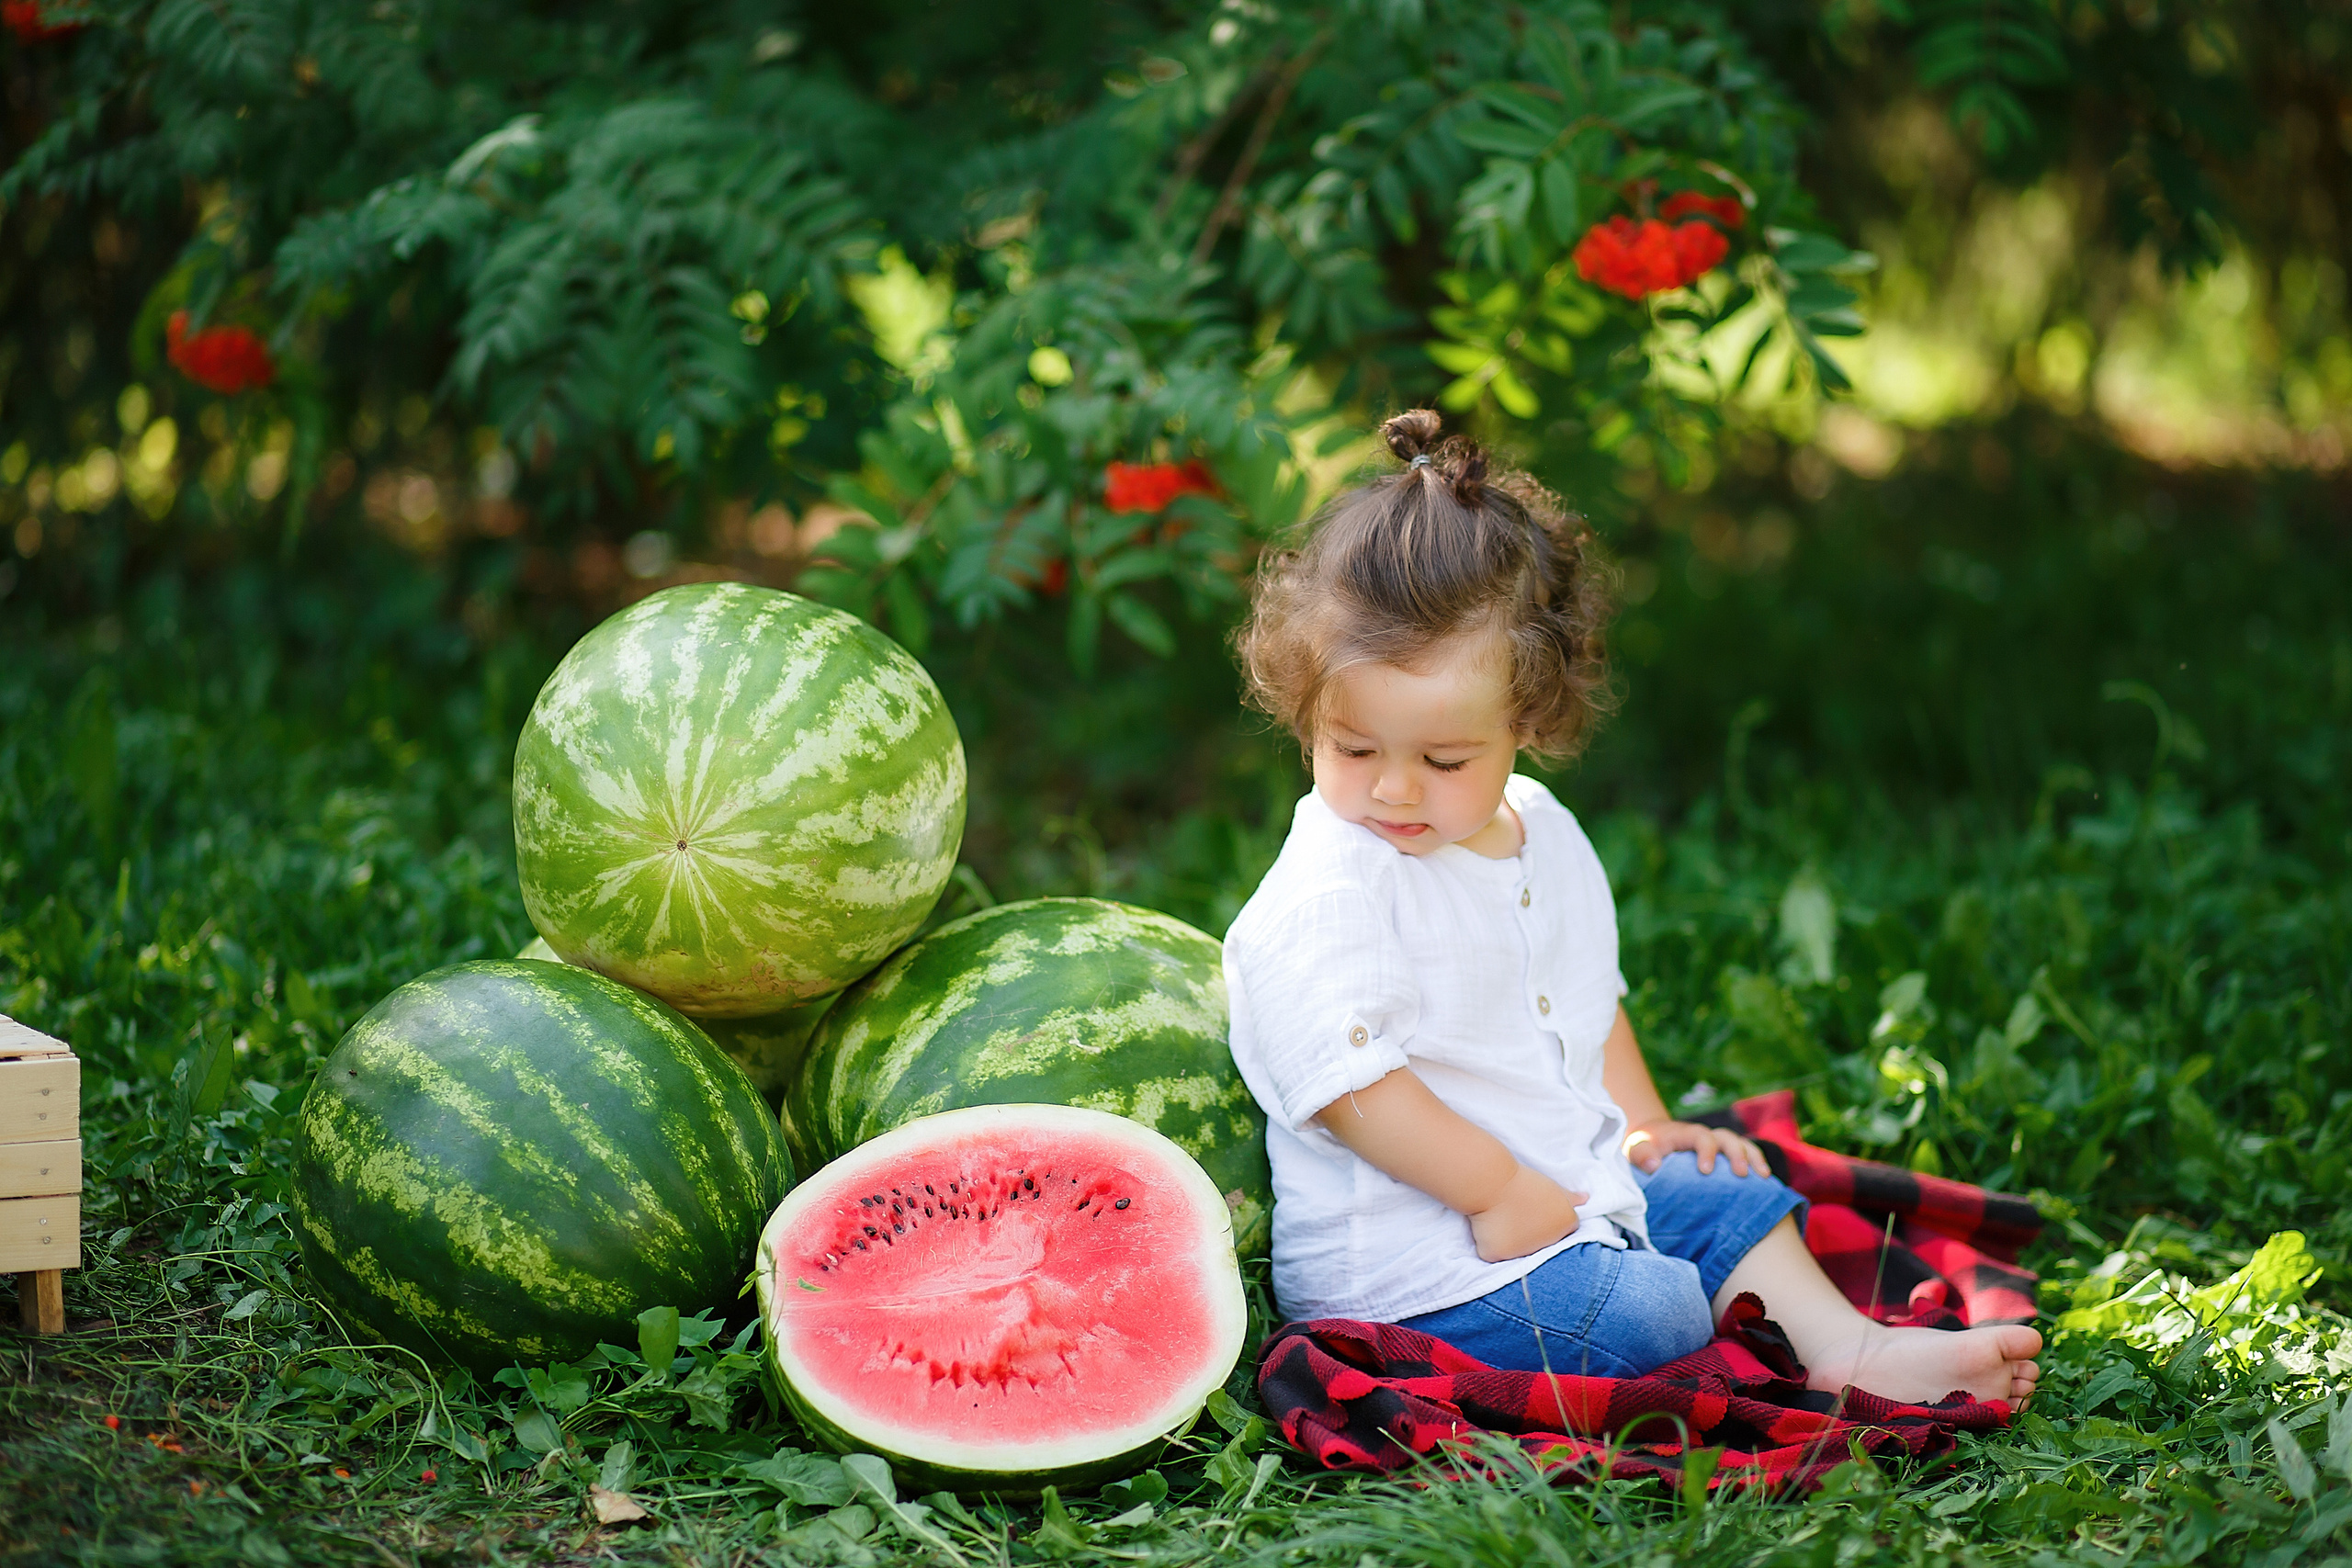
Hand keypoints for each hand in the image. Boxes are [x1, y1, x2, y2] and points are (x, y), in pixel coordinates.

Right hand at [1466, 1165, 1587, 1262]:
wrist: (1493, 1183)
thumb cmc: (1523, 1181)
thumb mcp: (1552, 1186)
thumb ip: (1571, 1197)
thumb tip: (1586, 1199)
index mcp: (1566, 1225)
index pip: (1562, 1231)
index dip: (1547, 1221)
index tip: (1535, 1210)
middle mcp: (1549, 1243)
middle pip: (1541, 1244)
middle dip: (1532, 1234)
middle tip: (1518, 1214)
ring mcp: (1524, 1252)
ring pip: (1518, 1251)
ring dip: (1513, 1241)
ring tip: (1503, 1219)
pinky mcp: (1500, 1256)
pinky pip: (1496, 1254)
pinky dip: (1492, 1245)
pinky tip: (1490, 1228)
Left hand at [1621, 1117, 1768, 1176]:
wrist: (1652, 1141)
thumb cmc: (1645, 1147)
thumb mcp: (1636, 1148)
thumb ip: (1641, 1154)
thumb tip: (1653, 1165)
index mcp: (1685, 1133)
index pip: (1701, 1137)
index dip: (1706, 1150)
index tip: (1705, 1170)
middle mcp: (1706, 1136)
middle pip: (1727, 1138)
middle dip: (1736, 1154)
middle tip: (1742, 1174)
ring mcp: (1718, 1145)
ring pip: (1742, 1144)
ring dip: (1754, 1158)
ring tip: (1764, 1177)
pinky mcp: (1725, 1155)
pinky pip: (1747, 1155)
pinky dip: (1757, 1164)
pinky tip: (1766, 1183)